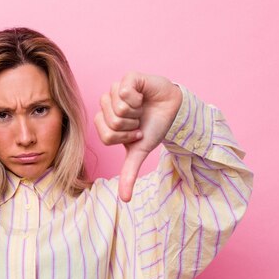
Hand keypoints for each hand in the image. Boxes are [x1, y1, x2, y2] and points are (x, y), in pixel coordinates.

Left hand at [94, 72, 181, 201]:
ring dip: (135, 112)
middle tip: (139, 120)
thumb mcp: (139, 152)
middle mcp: (107, 104)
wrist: (173, 110)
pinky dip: (137, 98)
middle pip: (111, 122)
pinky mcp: (128, 78)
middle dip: (130, 125)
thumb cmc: (153, 127)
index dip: (124, 137)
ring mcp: (116, 90)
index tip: (135, 133)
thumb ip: (129, 173)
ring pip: (117, 107)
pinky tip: (142, 97)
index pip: (106, 135)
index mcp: (105, 121)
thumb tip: (125, 200)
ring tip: (141, 109)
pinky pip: (124, 91)